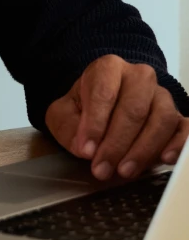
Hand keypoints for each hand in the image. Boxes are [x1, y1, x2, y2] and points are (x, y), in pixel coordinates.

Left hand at [45, 55, 188, 180]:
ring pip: (161, 119)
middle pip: (133, 109)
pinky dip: (178, 144)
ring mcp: (162, 96)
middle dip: (116, 144)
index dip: (95, 125)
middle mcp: (139, 76)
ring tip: (124, 171)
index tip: (86, 151)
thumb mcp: (64, 113)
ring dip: (142, 150)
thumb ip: (69, 127)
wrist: (104, 105)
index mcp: (108, 68)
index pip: (104, 94)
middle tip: (102, 169)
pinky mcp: (178, 116)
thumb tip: (86, 149)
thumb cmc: (84, 108)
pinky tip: (164, 160)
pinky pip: (185, 128)